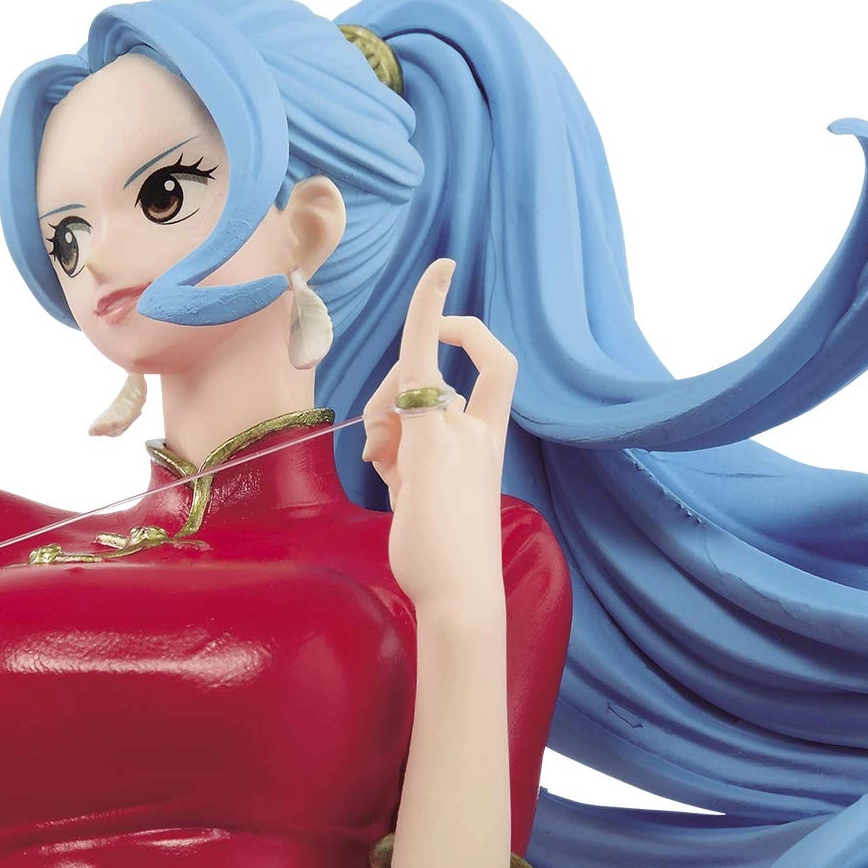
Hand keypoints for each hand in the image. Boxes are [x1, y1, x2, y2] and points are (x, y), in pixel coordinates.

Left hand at [361, 259, 516, 621]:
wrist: (461, 591)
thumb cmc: (441, 554)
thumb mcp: (422, 491)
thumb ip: (407, 451)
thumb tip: (380, 430)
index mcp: (489, 440)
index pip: (493, 366)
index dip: (465, 325)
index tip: (441, 275)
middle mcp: (480, 429)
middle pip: (424, 376)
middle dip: (388, 392)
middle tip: (374, 445)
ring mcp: (458, 433)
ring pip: (404, 389)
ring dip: (381, 418)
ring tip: (386, 470)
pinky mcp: (431, 440)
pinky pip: (414, 375)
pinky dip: (426, 318)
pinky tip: (440, 278)